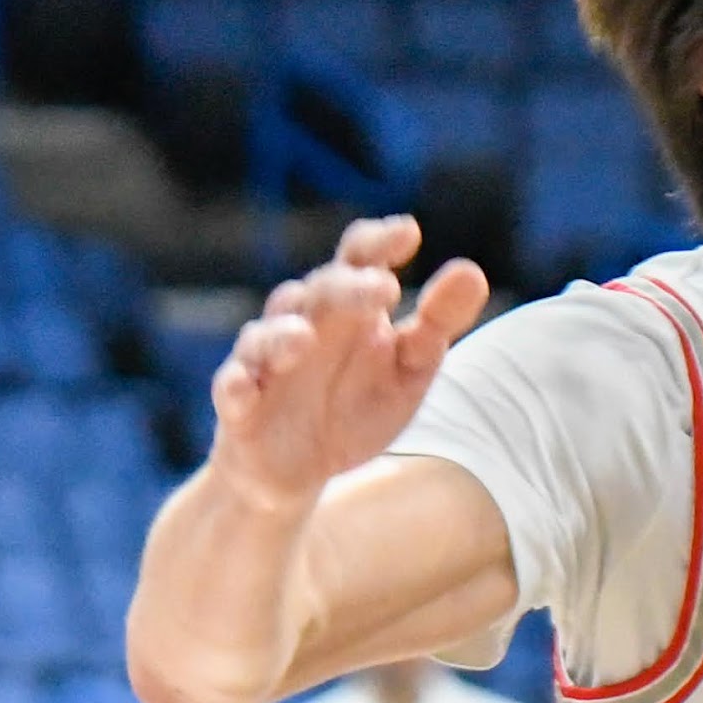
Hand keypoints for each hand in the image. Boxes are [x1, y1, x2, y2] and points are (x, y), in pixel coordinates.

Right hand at [206, 219, 490, 511]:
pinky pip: (230, 389)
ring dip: (282, 335)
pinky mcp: (239, 405)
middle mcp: (304, 324)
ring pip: (265, 336)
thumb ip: (438, 323)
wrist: (301, 470)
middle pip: (318, 291)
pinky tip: (245, 387)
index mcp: (349, 308)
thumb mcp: (410, 367)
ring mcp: (266, 363)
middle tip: (384, 289)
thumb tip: (471, 271)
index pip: (360, 259)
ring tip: (305, 338)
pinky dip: (235, 386)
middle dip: (347, 288)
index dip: (378, 242)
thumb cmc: (357, 404)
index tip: (407, 232)